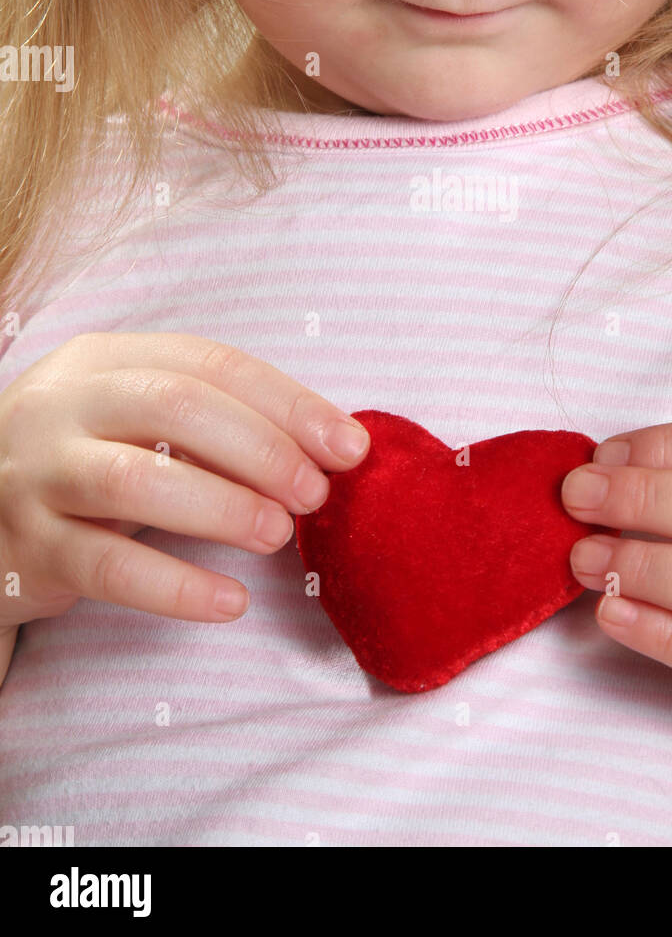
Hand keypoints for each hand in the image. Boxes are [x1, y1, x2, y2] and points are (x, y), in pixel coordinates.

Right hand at [0, 332, 368, 628]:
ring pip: (135, 481)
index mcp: (104, 360)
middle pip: (174, 407)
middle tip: (314, 494)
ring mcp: (38, 475)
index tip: (349, 446)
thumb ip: (214, 421)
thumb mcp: (134, 420)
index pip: (210, 364)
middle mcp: (63, 406)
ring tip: (278, 536)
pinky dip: (176, 586)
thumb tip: (328, 446)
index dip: (288, 403)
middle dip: (261, 448)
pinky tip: (229, 603)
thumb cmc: (86, 460)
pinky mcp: (28, 549)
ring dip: (222, 507)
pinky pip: (107, 567)